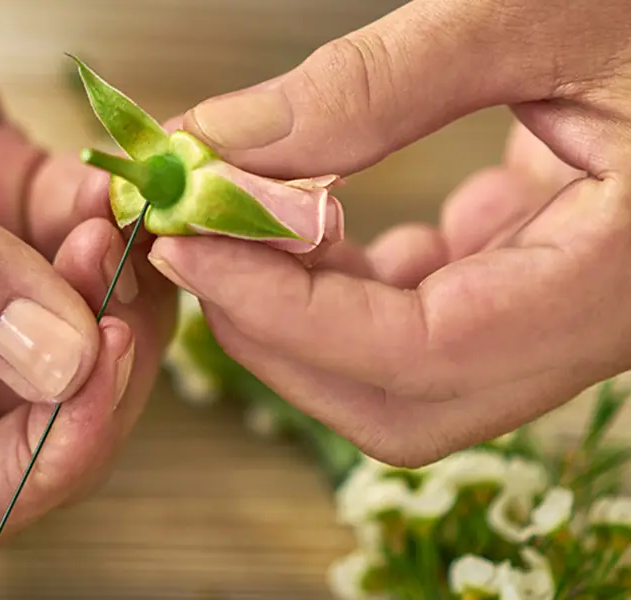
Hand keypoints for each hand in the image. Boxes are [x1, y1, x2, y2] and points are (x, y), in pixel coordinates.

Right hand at [0, 0, 174, 549]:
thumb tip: (59, 365)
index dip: (46, 456)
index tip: (98, 368)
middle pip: (42, 412)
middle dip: (105, 366)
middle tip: (125, 290)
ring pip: (78, 324)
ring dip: (120, 289)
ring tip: (118, 223)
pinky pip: (79, 232)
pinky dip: (111, 219)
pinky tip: (112, 187)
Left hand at [148, 0, 630, 466]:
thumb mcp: (547, 14)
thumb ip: (381, 83)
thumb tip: (229, 138)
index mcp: (617, 279)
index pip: (418, 353)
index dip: (288, 314)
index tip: (194, 248)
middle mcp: (587, 325)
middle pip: (398, 403)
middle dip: (280, 337)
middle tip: (204, 248)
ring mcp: (558, 315)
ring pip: (401, 375)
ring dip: (304, 313)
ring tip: (250, 222)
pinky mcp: (533, 287)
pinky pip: (422, 323)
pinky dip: (348, 285)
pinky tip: (324, 220)